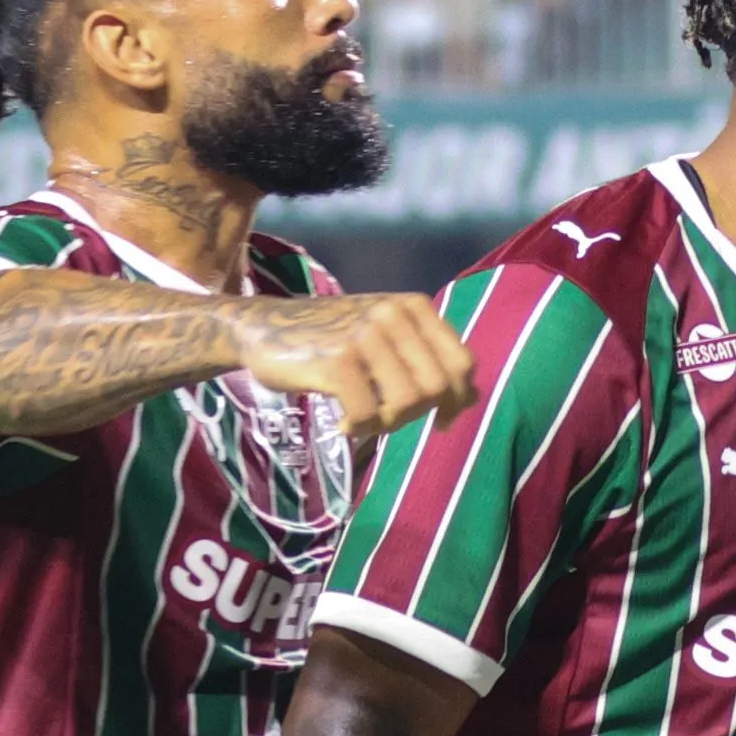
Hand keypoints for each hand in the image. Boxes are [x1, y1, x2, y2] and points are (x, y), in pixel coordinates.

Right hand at [224, 294, 478, 441]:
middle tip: (388, 418)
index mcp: (412, 306)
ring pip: (407, 404)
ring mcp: (365, 337)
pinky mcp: (337, 362)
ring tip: (363, 417)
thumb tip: (471, 397)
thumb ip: (426, 359)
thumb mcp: (385, 337)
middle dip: (419, 414)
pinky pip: (368, 416)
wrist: (263, 328)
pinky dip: (358, 429)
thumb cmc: (331, 339)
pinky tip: (342, 423)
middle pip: (438, 388)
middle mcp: (392, 315)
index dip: (458, 399)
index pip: (462, 363)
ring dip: (387, 423)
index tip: (442, 420)